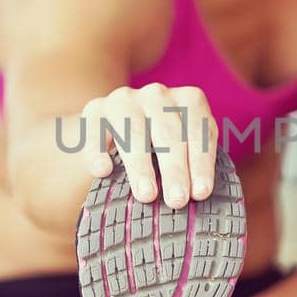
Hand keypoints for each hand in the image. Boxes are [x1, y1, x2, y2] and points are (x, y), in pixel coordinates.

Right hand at [79, 84, 219, 209]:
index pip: (199, 133)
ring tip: (146, 195)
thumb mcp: (187, 148)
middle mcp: (158, 95)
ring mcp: (125, 100)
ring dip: (141, 166)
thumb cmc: (164, 147)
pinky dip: (98, 152)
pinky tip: (102, 170)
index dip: (201, 164)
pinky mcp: (96, 110)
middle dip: (174, 170)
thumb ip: (195, 165)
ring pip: (134, 133)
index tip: (201, 192)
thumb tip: (199, 196)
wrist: (118, 132)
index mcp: (189, 101)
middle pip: (169, 135)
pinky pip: (96, 131)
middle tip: (177, 200)